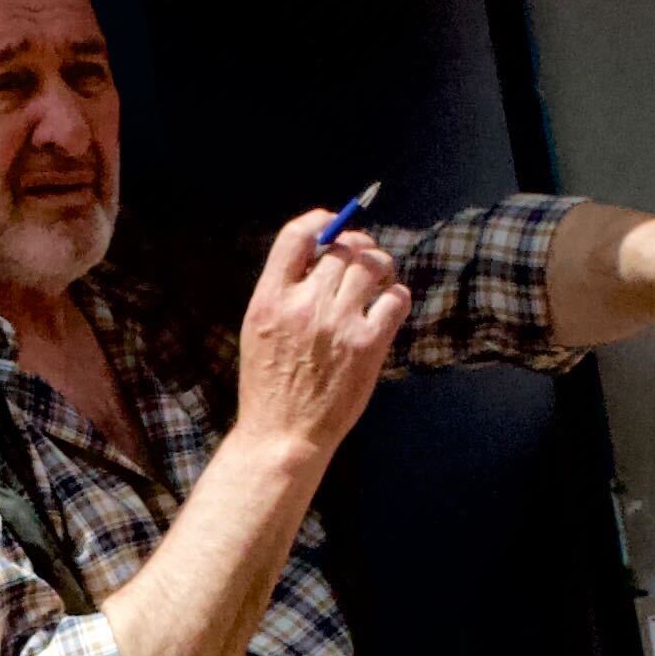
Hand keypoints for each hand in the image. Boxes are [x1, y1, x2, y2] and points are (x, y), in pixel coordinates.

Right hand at [230, 204, 410, 460]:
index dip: (320, 221)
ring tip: (377, 277)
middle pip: (342, 249)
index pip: (296, 236)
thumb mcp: (258, 329)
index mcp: (270, 299)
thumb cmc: (269, 384)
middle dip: (357, 246)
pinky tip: (387, 306)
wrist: (284, 434)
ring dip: (380, 265)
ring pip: (373, 266)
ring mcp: (338, 324)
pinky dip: (396, 295)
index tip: (331, 223)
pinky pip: (396, 298)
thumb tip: (320, 253)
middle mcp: (305, 306)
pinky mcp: (368, 345)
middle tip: (362, 256)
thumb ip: (283, 291)